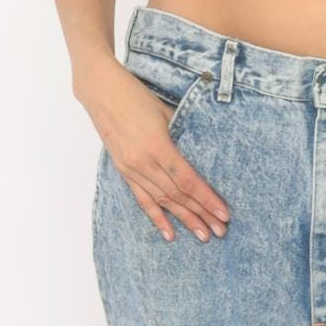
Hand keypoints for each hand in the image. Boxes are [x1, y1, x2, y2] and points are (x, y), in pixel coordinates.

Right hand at [84, 65, 229, 243]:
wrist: (101, 91)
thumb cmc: (137, 96)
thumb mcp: (166, 112)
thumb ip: (182, 136)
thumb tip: (201, 157)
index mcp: (158, 146)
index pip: (188, 181)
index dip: (207, 199)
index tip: (224, 213)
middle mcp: (144, 162)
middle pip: (178, 195)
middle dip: (201, 214)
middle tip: (220, 231)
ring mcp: (131, 169)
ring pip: (163, 201)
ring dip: (184, 219)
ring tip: (203, 234)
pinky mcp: (123, 171)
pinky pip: (142, 199)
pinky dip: (156, 217)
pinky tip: (169, 234)